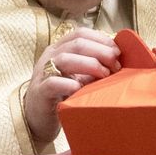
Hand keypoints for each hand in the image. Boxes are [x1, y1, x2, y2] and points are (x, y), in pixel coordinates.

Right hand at [23, 28, 121, 146]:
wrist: (37, 120)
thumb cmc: (62, 96)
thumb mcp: (78, 76)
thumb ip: (92, 66)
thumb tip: (118, 60)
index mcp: (59, 49)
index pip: (80, 34)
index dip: (101, 39)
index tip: (118, 51)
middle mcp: (50, 57)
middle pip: (76, 43)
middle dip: (101, 51)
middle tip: (116, 65)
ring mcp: (42, 74)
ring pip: (65, 59)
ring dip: (90, 64)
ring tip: (104, 75)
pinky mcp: (40, 92)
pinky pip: (53, 83)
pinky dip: (69, 84)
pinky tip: (82, 88)